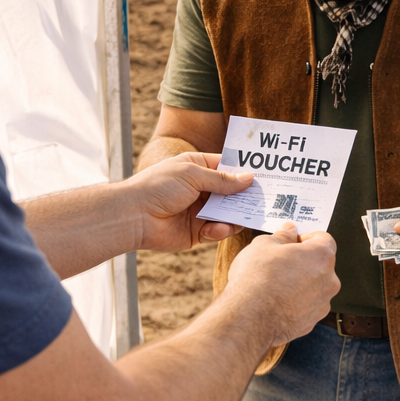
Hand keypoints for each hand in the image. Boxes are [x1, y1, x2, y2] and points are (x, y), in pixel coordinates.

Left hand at [126, 152, 252, 251]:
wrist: (134, 216)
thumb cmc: (158, 187)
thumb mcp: (193, 174)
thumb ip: (222, 179)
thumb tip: (249, 179)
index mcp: (197, 168)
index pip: (227, 167)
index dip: (244, 172)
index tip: (265, 176)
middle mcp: (201, 189)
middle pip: (232, 192)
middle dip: (245, 196)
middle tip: (264, 200)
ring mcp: (200, 211)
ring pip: (228, 213)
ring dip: (234, 215)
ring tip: (240, 216)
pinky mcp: (197, 232)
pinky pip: (217, 231)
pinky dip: (219, 230)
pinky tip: (213, 229)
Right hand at [226, 224, 339, 343]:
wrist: (248, 319)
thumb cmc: (256, 280)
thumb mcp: (264, 245)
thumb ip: (282, 236)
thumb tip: (289, 231)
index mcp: (321, 257)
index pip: (324, 239)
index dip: (307, 237)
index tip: (292, 241)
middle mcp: (329, 281)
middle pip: (320, 264)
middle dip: (303, 262)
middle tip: (279, 262)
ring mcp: (322, 304)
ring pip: (314, 287)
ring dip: (300, 283)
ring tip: (275, 285)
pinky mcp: (311, 322)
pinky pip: (306, 306)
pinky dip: (295, 302)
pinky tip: (276, 301)